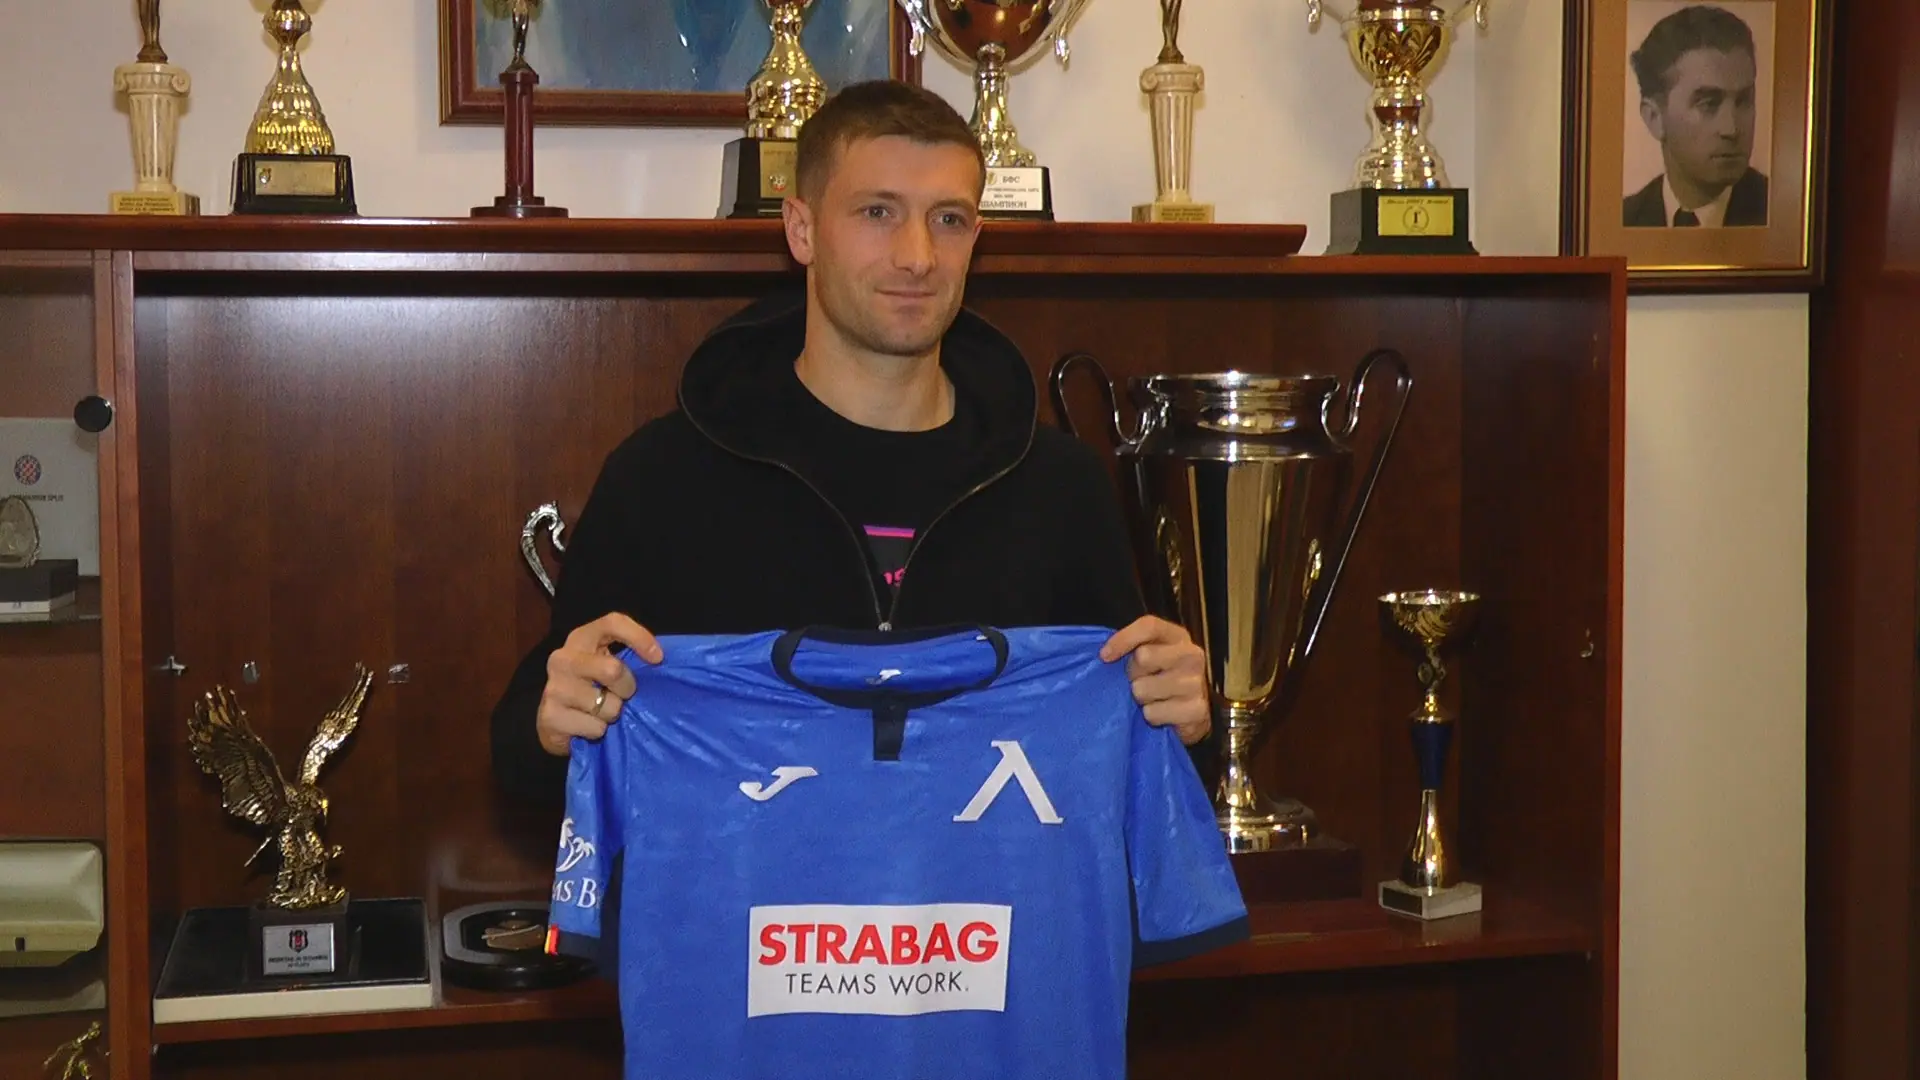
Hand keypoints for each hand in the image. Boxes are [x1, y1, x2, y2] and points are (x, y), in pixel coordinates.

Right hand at [536, 613, 662, 756]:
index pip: (613, 622)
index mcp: (581, 638)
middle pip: (612, 670)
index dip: (638, 637)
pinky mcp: (551, 716)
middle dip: (627, 688)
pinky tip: (587, 725)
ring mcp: (554, 687)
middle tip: (622, 695)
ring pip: (608, 705)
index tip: (658, 658)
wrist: (553, 721)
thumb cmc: (591, 687)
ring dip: (613, 714)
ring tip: (601, 711)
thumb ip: (627, 657)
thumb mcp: (607, 664)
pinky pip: (596, 728)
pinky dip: (599, 731)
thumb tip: (660, 660)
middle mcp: (563, 658)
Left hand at [1100, 615, 1209, 745]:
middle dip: (1133, 673)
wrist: (1193, 712)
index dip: (1124, 638)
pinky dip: (1151, 716)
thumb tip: (1105, 654)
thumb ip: (1132, 646)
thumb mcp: (1150, 654)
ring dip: (1141, 697)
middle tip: (1140, 680)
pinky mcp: (1197, 710)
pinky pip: (1152, 713)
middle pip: (1143, 656)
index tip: (1104, 656)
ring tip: (1152, 698)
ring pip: (1143, 688)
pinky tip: (1162, 712)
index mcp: (1178, 637)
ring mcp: (1197, 683)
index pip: (1150, 626)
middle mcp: (1192, 655)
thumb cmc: (1162, 678)